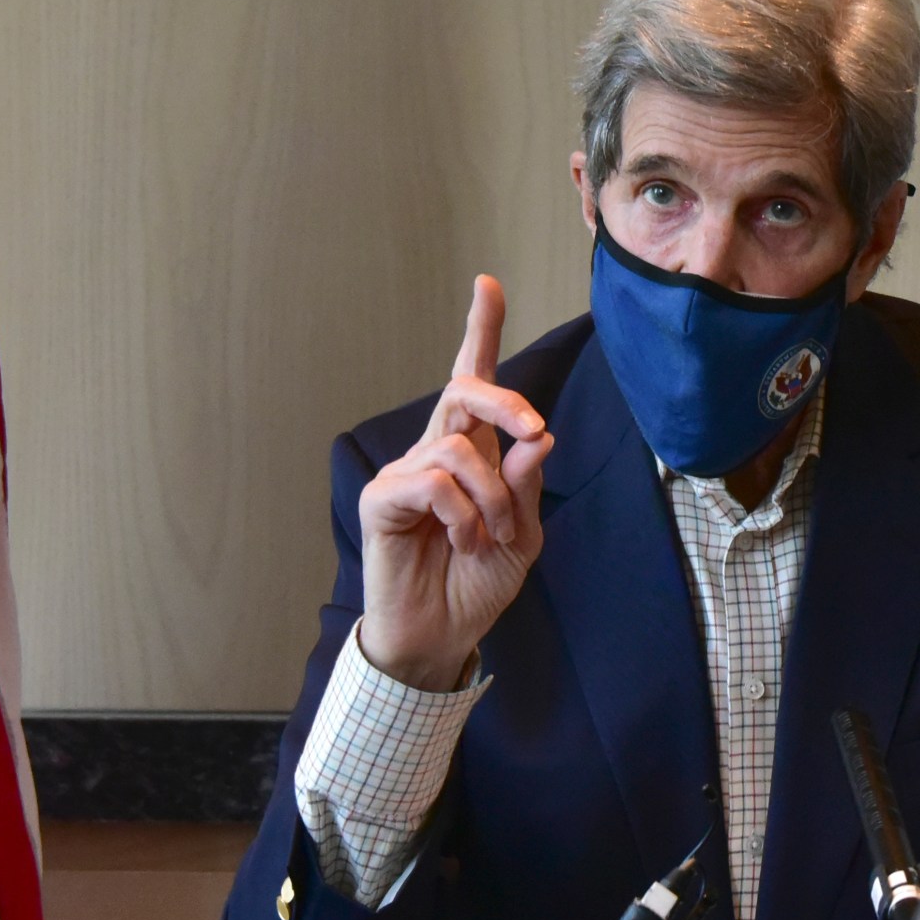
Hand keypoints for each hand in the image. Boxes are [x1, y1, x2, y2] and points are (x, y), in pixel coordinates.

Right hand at [356, 276, 553, 690]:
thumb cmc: (478, 582)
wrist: (442, 636)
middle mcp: (436, 452)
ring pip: (460, 448)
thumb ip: (527, 487)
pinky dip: (463, 514)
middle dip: (507, 401)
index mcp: (473, 452)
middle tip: (533, 429)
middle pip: (463, 389)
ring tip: (493, 538)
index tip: (487, 283)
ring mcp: (406, 472)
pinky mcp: (383, 498)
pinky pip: (434, 482)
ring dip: (494, 498)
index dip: (479, 329)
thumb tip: (537, 436)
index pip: (472, 380)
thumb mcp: (523, 535)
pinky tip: (462, 543)